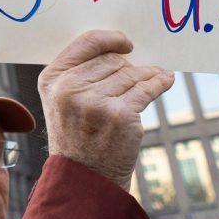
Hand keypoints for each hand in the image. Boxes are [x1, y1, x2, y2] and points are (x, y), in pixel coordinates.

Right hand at [38, 30, 174, 189]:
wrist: (85, 179)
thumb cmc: (78, 137)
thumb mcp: (64, 101)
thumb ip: (82, 73)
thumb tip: (119, 49)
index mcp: (53, 79)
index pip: (87, 42)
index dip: (111, 39)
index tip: (126, 43)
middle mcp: (70, 88)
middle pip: (113, 59)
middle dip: (129, 66)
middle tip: (139, 75)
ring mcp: (95, 101)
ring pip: (132, 74)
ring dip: (147, 75)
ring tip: (155, 78)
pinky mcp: (120, 114)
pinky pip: (147, 88)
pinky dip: (160, 82)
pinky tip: (165, 80)